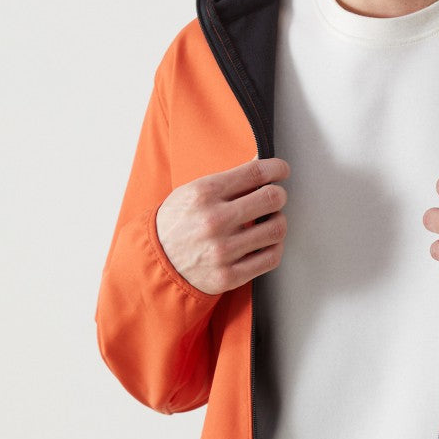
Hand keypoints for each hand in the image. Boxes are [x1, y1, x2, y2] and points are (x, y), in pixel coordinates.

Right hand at [155, 157, 289, 293]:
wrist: (156, 262)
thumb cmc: (177, 222)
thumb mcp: (193, 191)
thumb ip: (228, 179)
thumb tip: (261, 162)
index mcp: (204, 194)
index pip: (256, 173)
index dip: (277, 168)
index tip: (282, 170)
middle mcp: (214, 221)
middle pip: (272, 199)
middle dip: (279, 195)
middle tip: (274, 198)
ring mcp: (222, 251)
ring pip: (277, 229)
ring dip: (278, 222)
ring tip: (269, 221)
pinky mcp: (229, 275)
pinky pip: (271, 258)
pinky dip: (275, 247)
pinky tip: (266, 243)